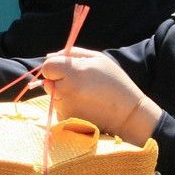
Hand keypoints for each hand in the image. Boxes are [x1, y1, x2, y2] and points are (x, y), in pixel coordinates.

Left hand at [38, 48, 163, 145]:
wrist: (127, 114)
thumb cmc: (115, 82)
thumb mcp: (98, 59)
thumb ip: (73, 54)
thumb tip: (49, 55)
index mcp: (73, 72)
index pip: (47, 66)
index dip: (55, 66)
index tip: (67, 70)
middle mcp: (65, 91)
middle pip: (48, 82)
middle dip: (59, 81)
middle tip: (80, 84)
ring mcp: (64, 108)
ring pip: (53, 97)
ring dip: (63, 94)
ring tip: (85, 95)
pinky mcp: (66, 120)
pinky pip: (59, 109)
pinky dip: (67, 107)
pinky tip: (85, 107)